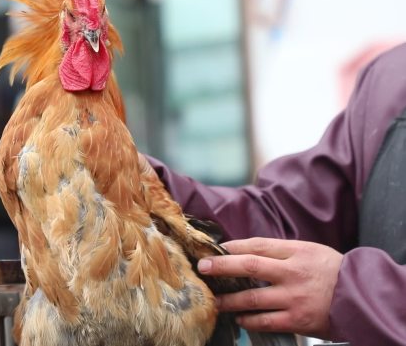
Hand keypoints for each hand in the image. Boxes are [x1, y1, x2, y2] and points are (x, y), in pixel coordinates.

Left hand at [197, 237, 343, 337]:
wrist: (362, 296)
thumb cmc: (332, 271)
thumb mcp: (309, 251)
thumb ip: (280, 251)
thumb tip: (245, 252)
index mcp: (296, 251)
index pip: (257, 245)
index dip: (232, 246)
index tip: (215, 249)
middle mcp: (293, 273)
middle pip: (249, 265)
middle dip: (222, 266)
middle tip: (203, 267)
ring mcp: (294, 297)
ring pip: (253, 298)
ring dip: (230, 300)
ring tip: (216, 301)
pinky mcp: (298, 320)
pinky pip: (266, 321)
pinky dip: (249, 320)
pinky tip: (239, 319)